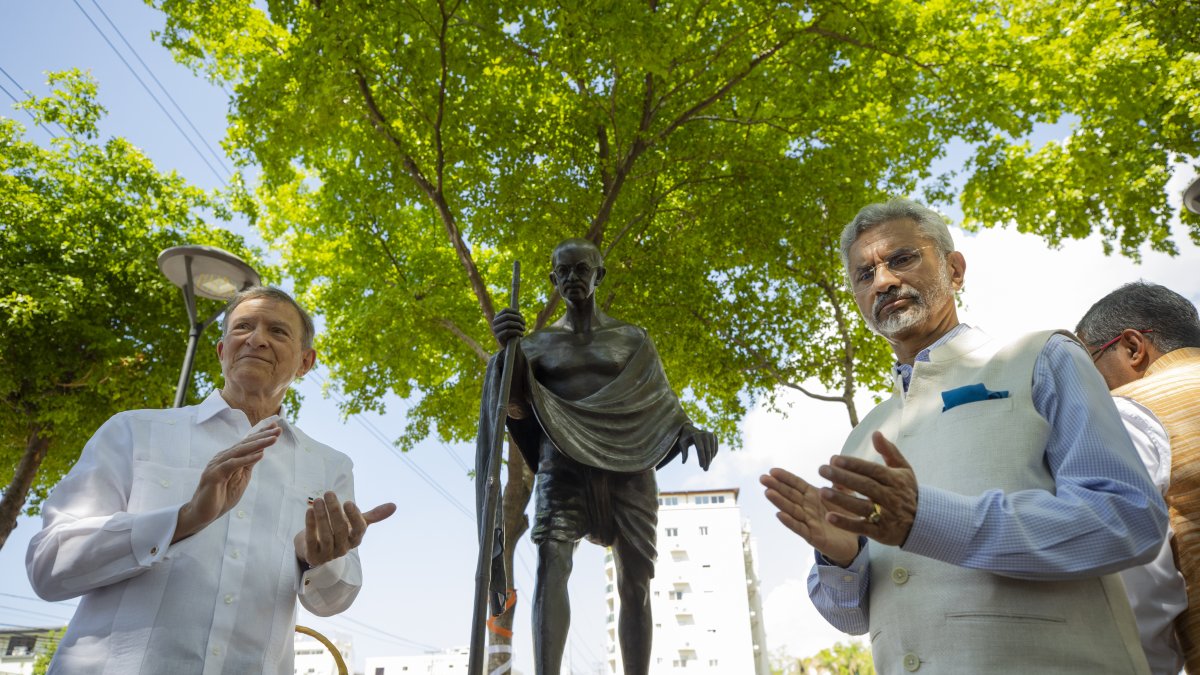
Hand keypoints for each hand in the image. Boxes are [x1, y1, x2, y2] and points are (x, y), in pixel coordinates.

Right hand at [174, 424, 280, 542]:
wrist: (203, 514)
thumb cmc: (222, 496)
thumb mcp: (240, 478)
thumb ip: (248, 464)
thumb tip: (261, 451)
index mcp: (229, 457)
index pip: (246, 443)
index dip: (260, 434)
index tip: (276, 426)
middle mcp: (223, 457)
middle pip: (245, 443)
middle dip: (262, 436)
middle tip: (278, 429)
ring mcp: (217, 465)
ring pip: (239, 450)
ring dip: (257, 444)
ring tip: (273, 439)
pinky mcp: (214, 474)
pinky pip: (232, 464)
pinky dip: (246, 459)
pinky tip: (260, 454)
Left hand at [294, 492, 396, 567]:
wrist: (315, 548)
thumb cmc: (338, 531)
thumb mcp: (356, 523)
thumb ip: (374, 515)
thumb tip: (394, 505)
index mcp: (355, 539)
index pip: (358, 529)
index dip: (354, 517)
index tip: (348, 502)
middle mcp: (343, 548)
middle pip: (340, 530)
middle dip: (334, 511)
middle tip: (329, 493)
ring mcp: (328, 554)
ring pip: (326, 535)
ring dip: (321, 516)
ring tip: (318, 500)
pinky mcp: (313, 556)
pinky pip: (311, 540)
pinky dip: (310, 525)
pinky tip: (309, 511)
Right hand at [492, 308, 524, 347]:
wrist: (511, 346)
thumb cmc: (513, 332)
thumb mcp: (514, 322)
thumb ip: (514, 314)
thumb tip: (517, 301)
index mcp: (497, 317)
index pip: (505, 310)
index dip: (515, 312)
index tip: (522, 316)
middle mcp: (494, 322)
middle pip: (507, 316)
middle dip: (518, 319)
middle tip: (524, 323)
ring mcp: (495, 330)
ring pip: (508, 323)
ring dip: (519, 326)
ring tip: (524, 329)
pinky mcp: (498, 337)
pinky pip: (508, 331)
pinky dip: (517, 332)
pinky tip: (521, 334)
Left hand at [678, 424, 717, 469]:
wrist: (691, 429)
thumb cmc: (685, 438)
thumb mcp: (682, 444)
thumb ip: (684, 452)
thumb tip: (683, 462)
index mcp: (696, 435)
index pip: (700, 449)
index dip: (701, 458)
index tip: (701, 466)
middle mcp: (705, 434)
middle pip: (708, 450)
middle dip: (707, 461)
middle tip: (705, 470)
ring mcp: (711, 434)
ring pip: (712, 450)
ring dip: (710, 460)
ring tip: (706, 467)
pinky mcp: (714, 436)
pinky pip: (715, 448)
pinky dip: (713, 455)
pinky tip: (709, 460)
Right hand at [761, 468, 860, 565]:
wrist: (854, 542)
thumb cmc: (846, 517)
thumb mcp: (846, 496)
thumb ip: (839, 481)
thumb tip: (834, 460)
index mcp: (813, 496)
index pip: (796, 485)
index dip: (785, 478)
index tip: (772, 470)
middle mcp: (808, 508)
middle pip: (790, 496)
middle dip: (776, 487)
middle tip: (763, 478)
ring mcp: (808, 522)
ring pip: (791, 510)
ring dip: (779, 502)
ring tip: (768, 493)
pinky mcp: (813, 536)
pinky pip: (800, 528)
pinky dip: (789, 522)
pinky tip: (780, 515)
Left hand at [816, 431, 918, 546]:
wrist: (924, 523)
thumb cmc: (907, 492)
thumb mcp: (903, 470)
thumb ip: (889, 451)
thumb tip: (876, 433)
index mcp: (895, 480)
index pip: (872, 470)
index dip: (853, 464)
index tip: (834, 459)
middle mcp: (890, 497)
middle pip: (865, 486)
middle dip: (843, 478)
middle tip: (822, 470)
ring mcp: (886, 515)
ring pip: (862, 506)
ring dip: (842, 499)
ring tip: (822, 491)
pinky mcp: (881, 532)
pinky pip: (862, 527)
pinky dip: (846, 523)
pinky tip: (830, 517)